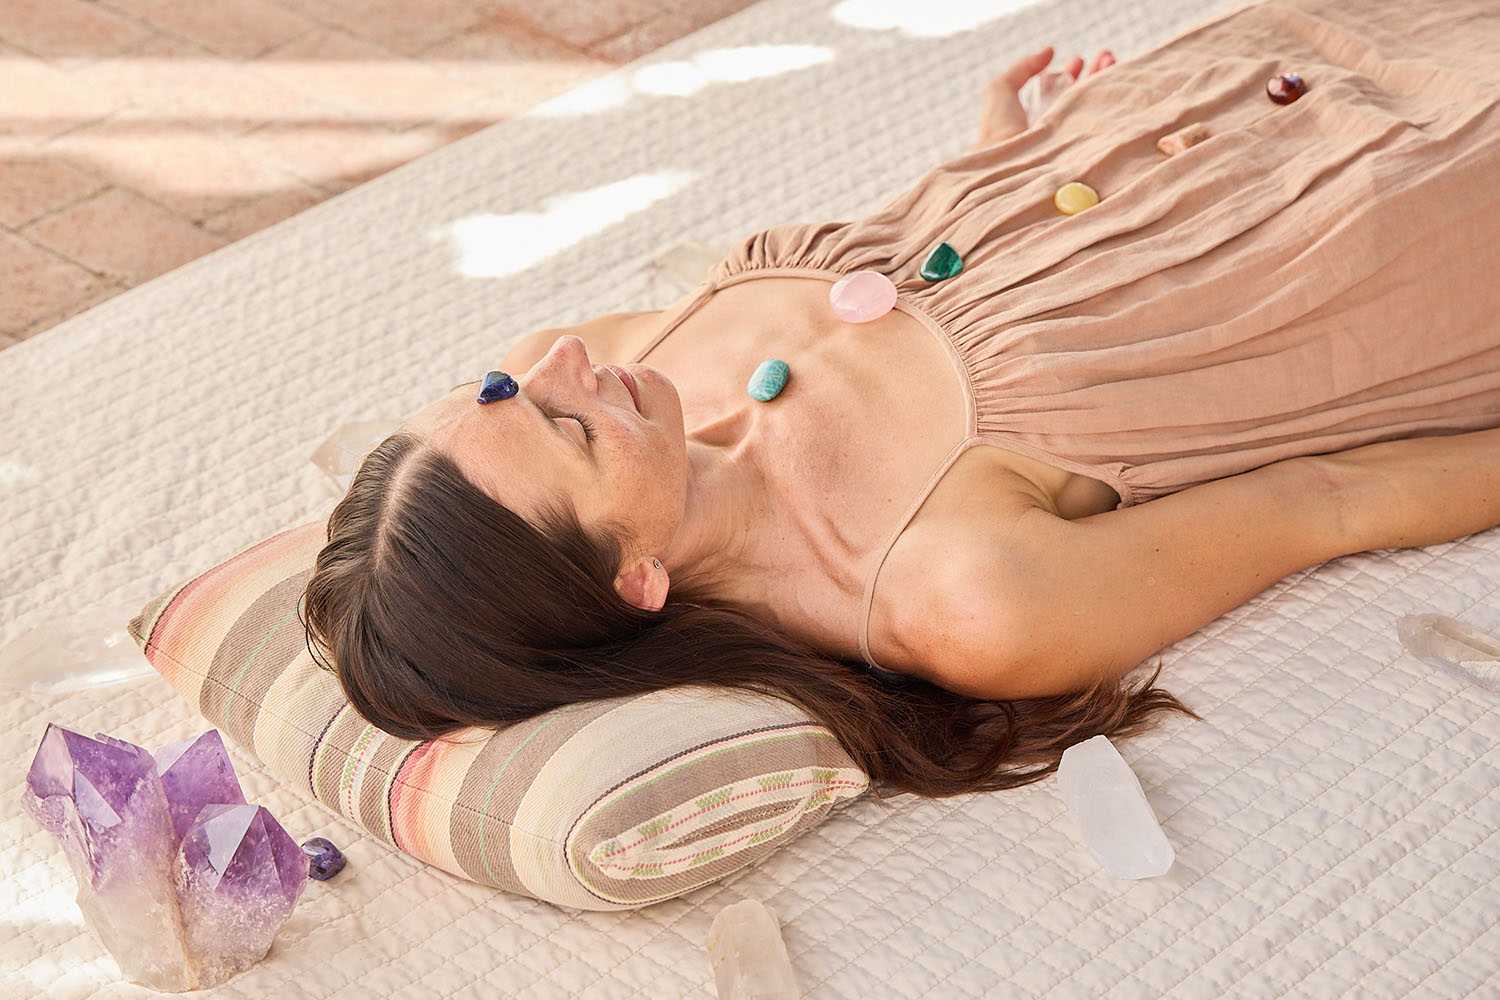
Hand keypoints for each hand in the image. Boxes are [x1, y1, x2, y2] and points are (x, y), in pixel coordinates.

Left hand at [976, 45, 1114, 148]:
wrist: (1008, 170)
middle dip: (1095, 74)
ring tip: (1112, 60)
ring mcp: (1074, 141)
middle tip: (1106, 56)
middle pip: (1082, 97)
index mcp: (1039, 117)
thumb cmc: (999, 131)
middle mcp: (1059, 129)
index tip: (1079, 58)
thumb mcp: (1000, 91)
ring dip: (1106, 82)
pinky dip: (1114, 103)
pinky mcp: (1088, 151)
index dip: (1070, 73)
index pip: (1061, 92)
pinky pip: (1105, 124)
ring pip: (1096, 108)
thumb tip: (1050, 51)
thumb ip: (1022, 68)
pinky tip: (1118, 84)